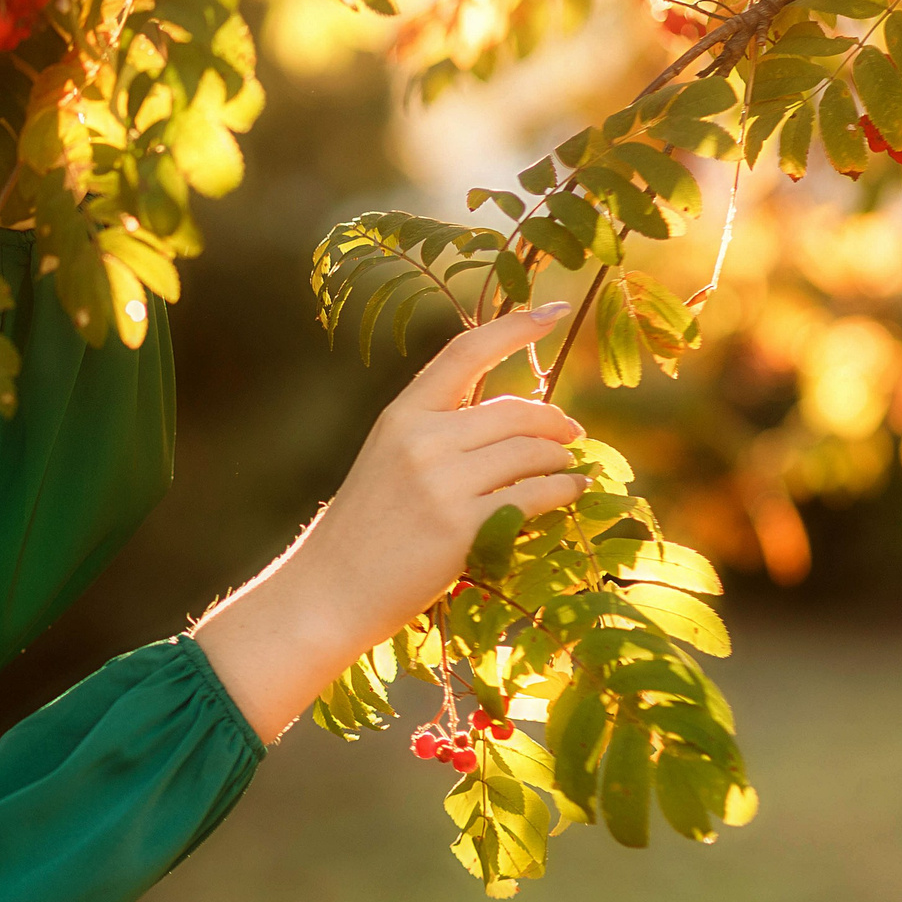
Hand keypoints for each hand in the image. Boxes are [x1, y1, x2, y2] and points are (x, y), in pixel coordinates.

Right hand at [191, 304, 590, 741]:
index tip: (553, 310)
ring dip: (562, 459)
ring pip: (531, 452)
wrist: (329, 591)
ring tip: (570, 470)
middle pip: (515, 411)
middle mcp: (422, 439)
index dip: (514, 328)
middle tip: (573, 433)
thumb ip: (440, 435)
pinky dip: (563, 490)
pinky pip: (535, 494)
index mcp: (401, 415)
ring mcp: (441, 482)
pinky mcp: (462, 525)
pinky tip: (571, 491)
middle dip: (555, 421)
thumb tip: (515, 424)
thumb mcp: (388, 462)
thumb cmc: (363, 531)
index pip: (464, 353)